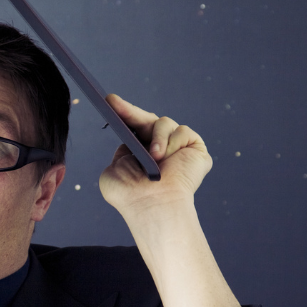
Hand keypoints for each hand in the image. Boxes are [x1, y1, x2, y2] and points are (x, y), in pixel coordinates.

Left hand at [99, 93, 212, 216]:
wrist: (151, 205)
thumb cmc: (130, 195)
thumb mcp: (114, 171)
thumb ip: (120, 155)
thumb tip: (127, 146)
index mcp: (141, 153)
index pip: (134, 127)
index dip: (124, 113)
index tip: (109, 101)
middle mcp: (161, 148)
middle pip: (148, 119)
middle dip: (131, 112)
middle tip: (114, 103)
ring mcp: (179, 148)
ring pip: (165, 123)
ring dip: (157, 137)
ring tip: (155, 157)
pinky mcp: (196, 149)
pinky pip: (183, 132)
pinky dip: (173, 142)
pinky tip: (168, 158)